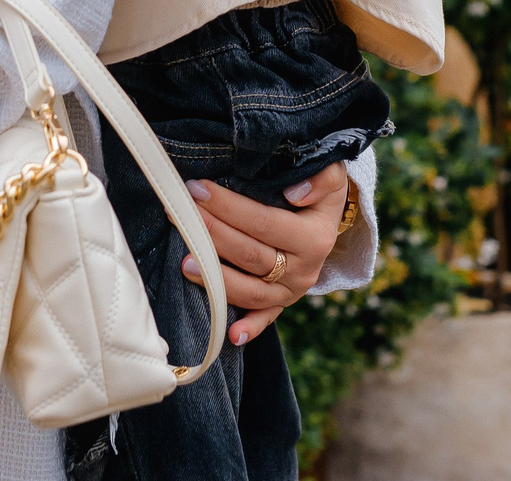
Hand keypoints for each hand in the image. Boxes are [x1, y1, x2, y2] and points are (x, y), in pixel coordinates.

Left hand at [179, 160, 348, 345]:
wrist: (327, 223)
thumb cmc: (319, 193)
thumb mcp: (330, 175)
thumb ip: (321, 177)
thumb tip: (295, 192)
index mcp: (314, 238)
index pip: (264, 222)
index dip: (229, 206)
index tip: (198, 189)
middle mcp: (304, 270)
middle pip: (250, 255)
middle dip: (212, 234)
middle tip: (180, 215)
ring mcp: (291, 291)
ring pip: (250, 290)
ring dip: (216, 279)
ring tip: (185, 261)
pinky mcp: (281, 304)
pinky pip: (264, 318)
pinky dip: (249, 327)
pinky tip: (231, 335)